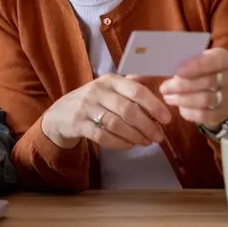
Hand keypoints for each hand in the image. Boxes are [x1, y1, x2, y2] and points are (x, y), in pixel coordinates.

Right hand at [40, 74, 171, 150]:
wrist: (61, 114)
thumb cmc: (94, 101)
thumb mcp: (110, 89)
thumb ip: (132, 87)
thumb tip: (163, 88)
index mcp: (110, 80)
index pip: (136, 90)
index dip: (154, 105)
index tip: (167, 119)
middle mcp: (97, 91)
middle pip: (128, 109)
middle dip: (147, 125)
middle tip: (159, 137)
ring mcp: (86, 107)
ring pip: (116, 124)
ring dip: (135, 136)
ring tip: (146, 142)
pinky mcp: (78, 123)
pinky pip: (102, 135)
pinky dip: (119, 142)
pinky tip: (129, 146)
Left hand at [159, 47, 227, 129]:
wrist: (217, 89)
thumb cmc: (199, 70)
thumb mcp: (195, 60)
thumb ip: (182, 61)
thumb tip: (160, 64)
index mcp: (223, 59)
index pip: (215, 60)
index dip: (197, 66)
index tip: (177, 71)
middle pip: (208, 82)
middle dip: (182, 86)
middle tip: (164, 88)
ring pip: (206, 100)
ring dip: (183, 99)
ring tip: (168, 97)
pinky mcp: (223, 113)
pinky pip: (205, 116)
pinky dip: (189, 112)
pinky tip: (179, 107)